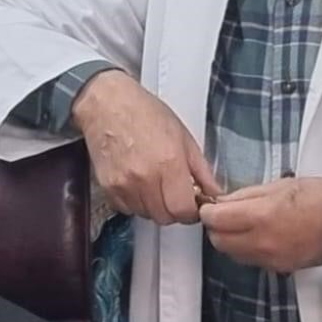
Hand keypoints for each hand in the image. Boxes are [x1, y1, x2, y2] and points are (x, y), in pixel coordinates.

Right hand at [72, 70, 220, 224]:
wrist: (107, 104)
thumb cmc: (146, 113)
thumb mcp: (184, 137)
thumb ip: (202, 170)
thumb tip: (215, 193)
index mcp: (169, 163)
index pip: (183, 211)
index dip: (191, 211)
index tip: (192, 204)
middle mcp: (145, 177)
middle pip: (165, 217)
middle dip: (174, 210)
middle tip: (175, 193)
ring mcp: (124, 184)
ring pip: (146, 215)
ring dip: (154, 207)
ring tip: (155, 184)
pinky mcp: (108, 187)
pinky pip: (127, 209)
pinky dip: (135, 203)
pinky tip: (138, 183)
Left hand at [200, 177, 321, 272]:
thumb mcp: (281, 184)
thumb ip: (247, 194)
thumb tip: (224, 201)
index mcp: (261, 216)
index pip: (214, 219)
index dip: (208, 210)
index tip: (210, 204)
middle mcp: (261, 242)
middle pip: (218, 241)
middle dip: (216, 227)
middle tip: (223, 213)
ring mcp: (270, 259)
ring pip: (232, 254)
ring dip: (229, 239)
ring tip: (242, 223)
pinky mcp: (279, 268)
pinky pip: (250, 260)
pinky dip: (246, 249)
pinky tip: (258, 235)